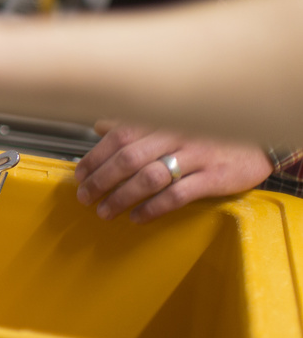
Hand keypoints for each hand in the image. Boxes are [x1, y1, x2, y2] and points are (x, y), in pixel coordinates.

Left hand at [75, 122, 272, 221]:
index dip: (95, 157)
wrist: (258, 142)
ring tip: (105, 211)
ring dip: (121, 197)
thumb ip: (135, 125)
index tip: (79, 174)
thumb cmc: (206, 133)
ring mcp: (196, 155)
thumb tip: (100, 127)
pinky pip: (178, 194)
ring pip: (149, 177)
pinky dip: (153, 208)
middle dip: (101, 180)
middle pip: (128, 158)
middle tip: (85, 197)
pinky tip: (137, 217)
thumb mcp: (171, 123)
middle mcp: (175, 134)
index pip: (118, 137)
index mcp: (161, 120)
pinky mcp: (215, 176)